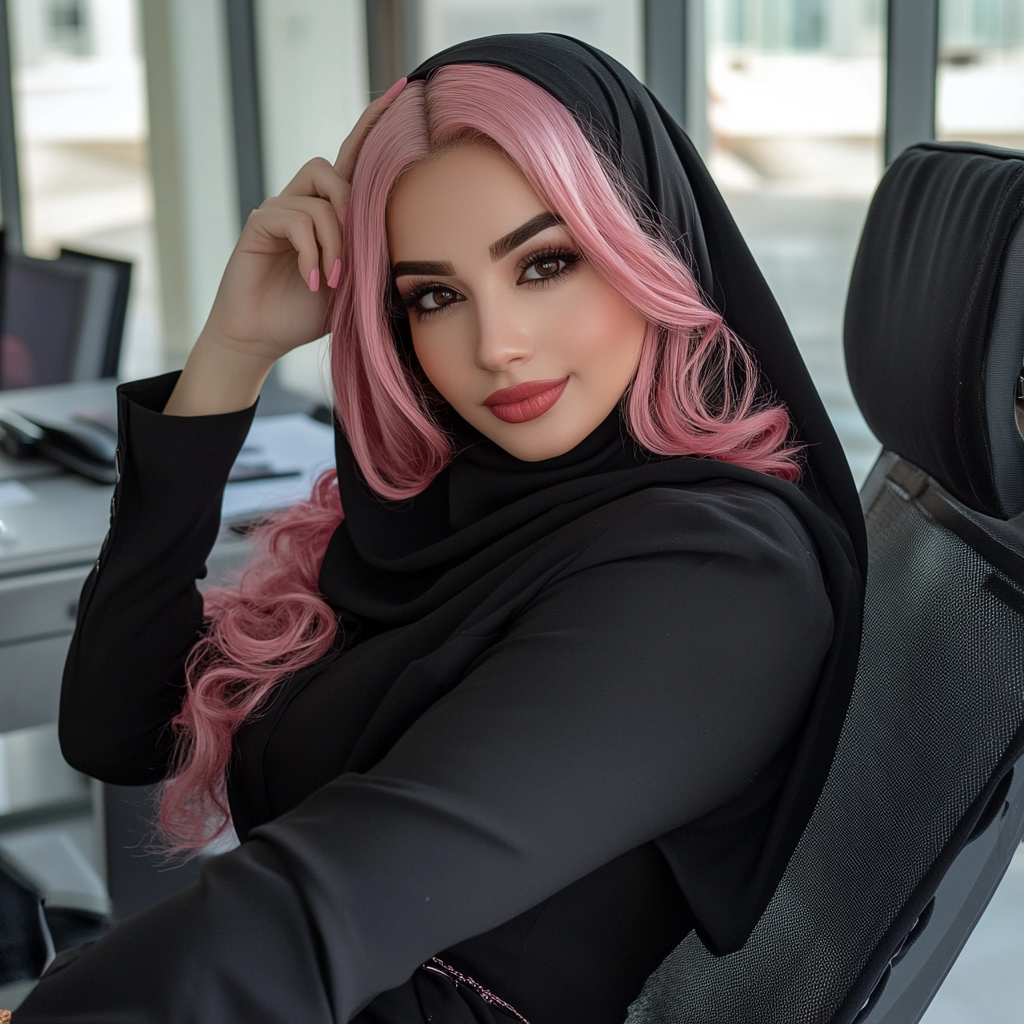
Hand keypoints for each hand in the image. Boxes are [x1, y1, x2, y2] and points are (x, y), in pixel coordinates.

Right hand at [165, 79, 406, 415]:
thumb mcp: (353, 284)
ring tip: (332, 280)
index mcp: (331, 210)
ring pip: (320, 199)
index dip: (374, 125)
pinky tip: (312, 280)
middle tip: (351, 269)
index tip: (401, 91)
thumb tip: (403, 236)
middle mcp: (304, 200)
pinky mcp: (259, 223)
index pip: (355, 158)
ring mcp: (279, 209)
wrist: (263, 337)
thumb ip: (370, 253)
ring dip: (334, 242)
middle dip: (353, 218)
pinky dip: (310, 252)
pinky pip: (295, 219)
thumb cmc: (307, 312)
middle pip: (337, 172)